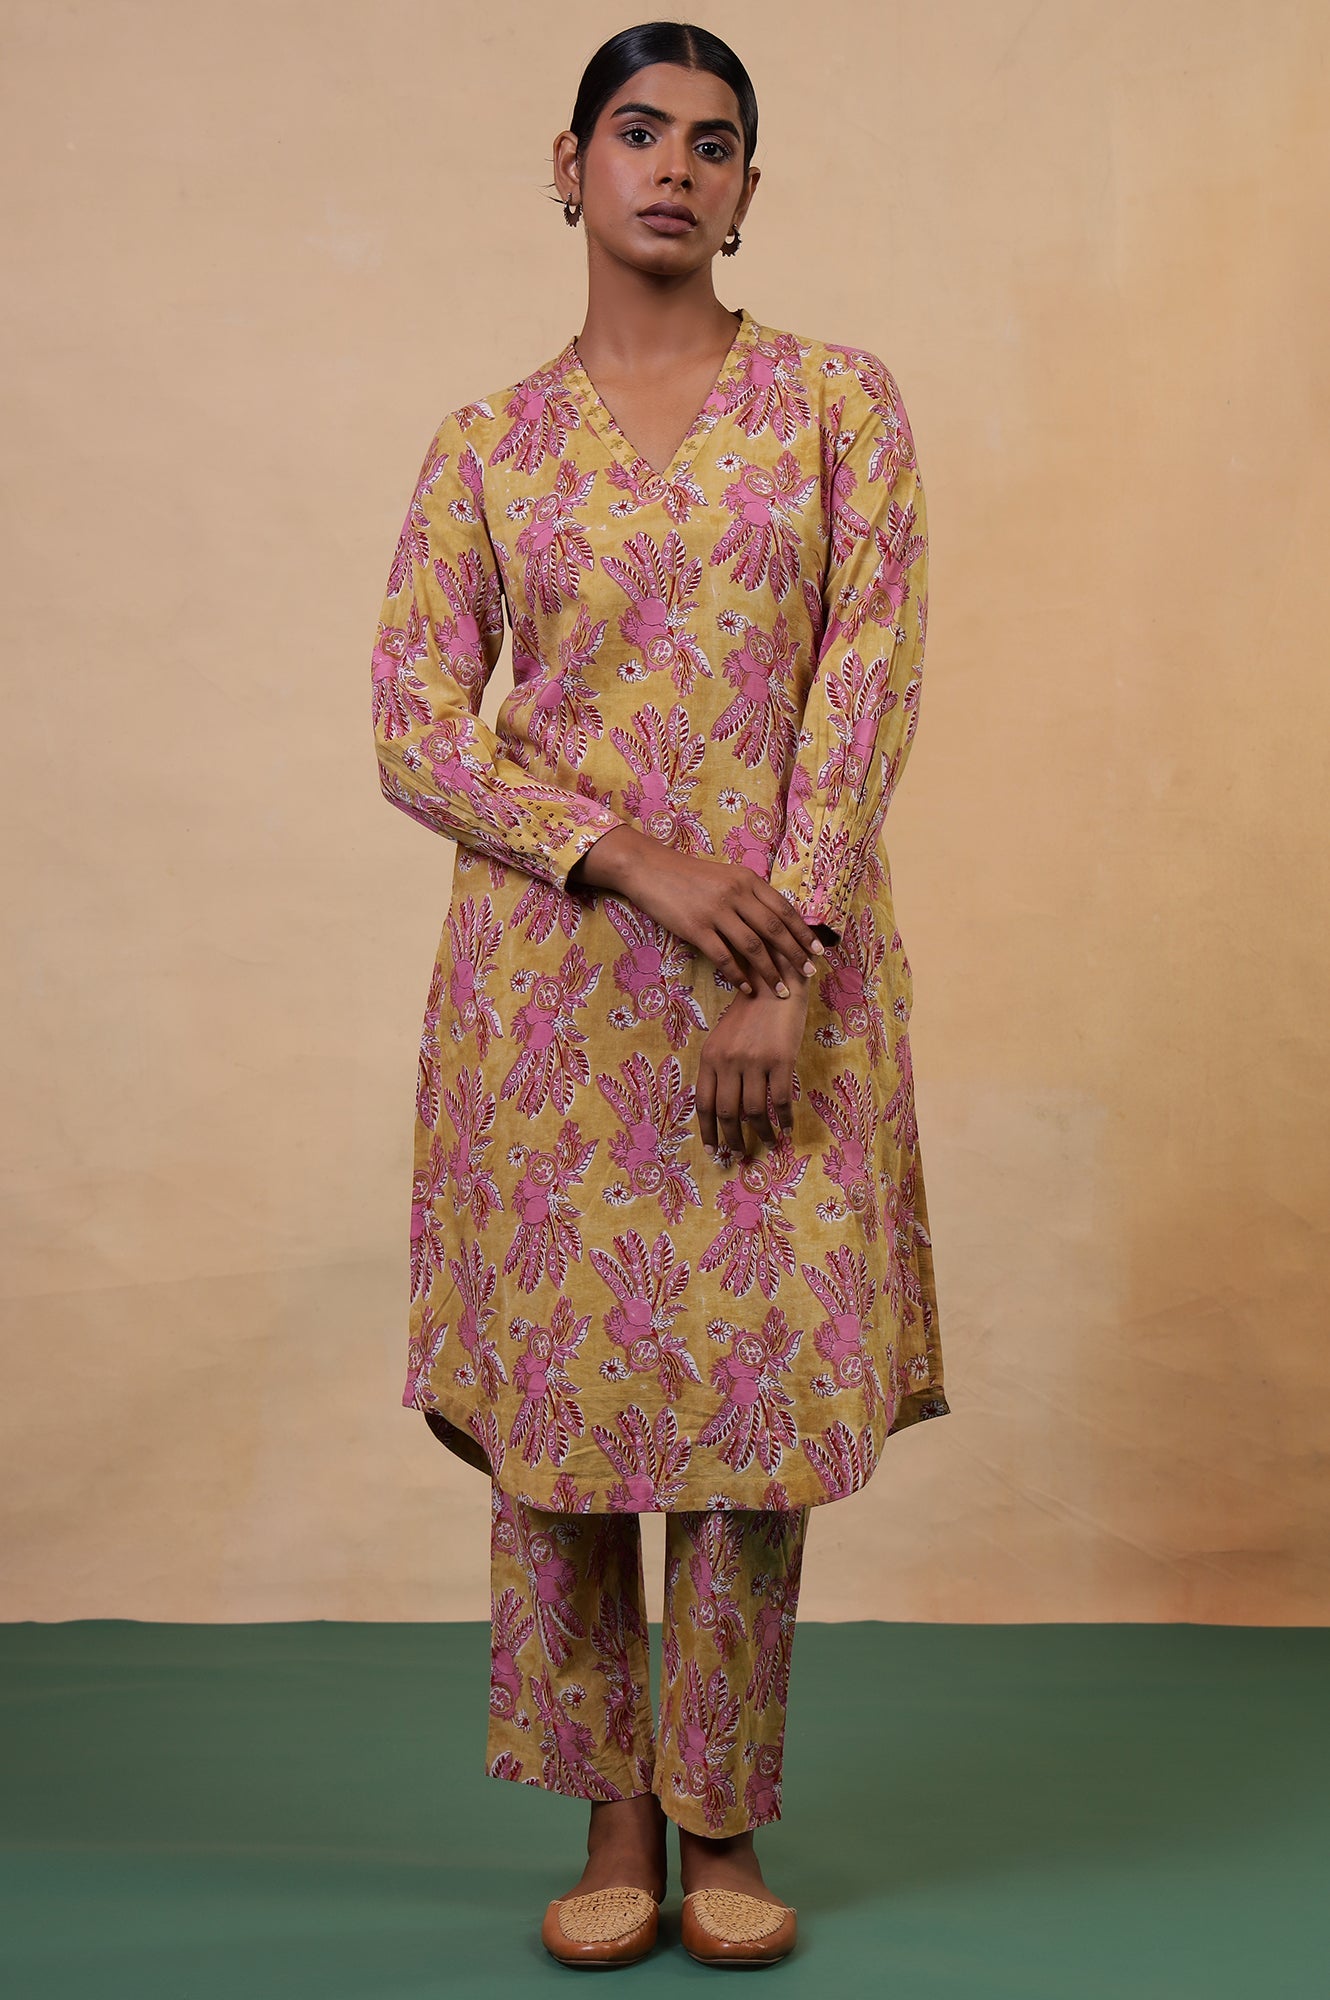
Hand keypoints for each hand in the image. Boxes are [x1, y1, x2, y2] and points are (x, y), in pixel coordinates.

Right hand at [570, 825, 824, 999]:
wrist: (649, 868)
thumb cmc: (688, 875)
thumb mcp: (726, 876)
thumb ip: (749, 895)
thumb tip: (775, 922)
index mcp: (747, 879)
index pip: (784, 909)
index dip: (803, 932)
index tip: (817, 951)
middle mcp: (736, 893)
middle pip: (774, 929)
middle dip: (795, 954)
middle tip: (808, 975)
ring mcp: (716, 910)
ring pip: (753, 946)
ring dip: (770, 971)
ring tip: (781, 990)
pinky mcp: (695, 927)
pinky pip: (723, 956)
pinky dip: (737, 974)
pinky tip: (746, 987)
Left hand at [695, 977, 811, 1156]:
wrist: (776, 982)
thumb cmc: (750, 1012)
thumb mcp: (724, 1038)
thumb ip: (720, 1069)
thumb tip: (724, 1111)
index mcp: (710, 1057)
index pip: (703, 1104)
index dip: (707, 1132)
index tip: (713, 1151)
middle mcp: (728, 1061)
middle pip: (727, 1113)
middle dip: (732, 1140)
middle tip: (739, 1155)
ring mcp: (754, 1061)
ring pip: (754, 1111)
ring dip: (761, 1133)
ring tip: (768, 1144)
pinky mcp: (781, 1059)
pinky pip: (781, 1099)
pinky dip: (785, 1118)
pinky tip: (787, 1128)